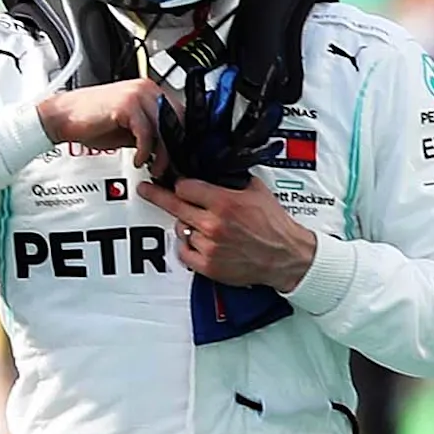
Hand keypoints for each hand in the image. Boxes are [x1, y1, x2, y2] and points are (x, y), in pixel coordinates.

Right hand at [35, 79, 173, 177]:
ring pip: (164, 128)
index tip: (177, 158)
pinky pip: (147, 133)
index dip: (180, 139)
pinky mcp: (126, 105)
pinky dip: (145, 151)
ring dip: (162, 154)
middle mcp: (147, 89)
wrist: (63, 117)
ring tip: (154, 167)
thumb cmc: (92, 123)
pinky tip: (139, 160)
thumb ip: (151, 134)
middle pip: (176, 121)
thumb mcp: (130, 130)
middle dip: (174, 149)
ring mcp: (137, 94)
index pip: (179, 115)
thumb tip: (169, 151)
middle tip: (167, 167)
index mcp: (150, 91)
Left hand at [145, 178, 318, 293]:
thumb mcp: (257, 190)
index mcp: (224, 202)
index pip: (184, 187)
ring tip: (208, 228)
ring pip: (181, 229)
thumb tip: (214, 167)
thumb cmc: (275, 225)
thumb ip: (232, 178)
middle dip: (156, 194)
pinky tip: (200, 243)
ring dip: (189, 226)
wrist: (287, 256)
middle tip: (146, 189)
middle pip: (173, 205)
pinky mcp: (208, 266)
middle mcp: (213, 224)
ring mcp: (209, 246)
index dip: (183, 185)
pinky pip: (183, 252)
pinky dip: (188, 247)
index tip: (181, 185)